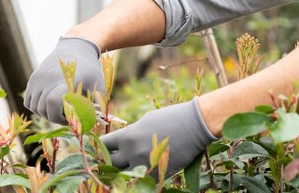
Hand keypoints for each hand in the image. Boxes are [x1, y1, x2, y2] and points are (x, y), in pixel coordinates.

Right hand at [24, 37, 104, 123]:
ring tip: (59, 110)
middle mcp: (48, 79)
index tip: (70, 119)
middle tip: (67, 117)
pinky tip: (50, 104)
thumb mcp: (98, 84)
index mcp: (66, 80)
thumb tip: (93, 124)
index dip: (60, 116)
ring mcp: (38, 78)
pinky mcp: (33, 79)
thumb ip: (95, 105)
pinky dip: (36, 107)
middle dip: (55, 118)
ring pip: (35, 107)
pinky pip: (28, 101)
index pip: (53, 101)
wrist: (76, 47)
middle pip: (44, 108)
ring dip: (46, 113)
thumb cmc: (90, 69)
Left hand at [101, 98, 216, 174]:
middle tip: (117, 158)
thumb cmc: (171, 117)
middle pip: (110, 163)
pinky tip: (144, 170)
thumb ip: (131, 133)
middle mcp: (132, 152)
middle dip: (112, 160)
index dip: (103, 147)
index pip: (104, 145)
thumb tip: (121, 143)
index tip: (106, 148)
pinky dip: (140, 176)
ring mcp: (144, 165)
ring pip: (124, 175)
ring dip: (125, 170)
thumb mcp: (146, 121)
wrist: (195, 125)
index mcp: (128, 136)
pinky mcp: (157, 174)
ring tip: (131, 164)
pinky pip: (141, 180)